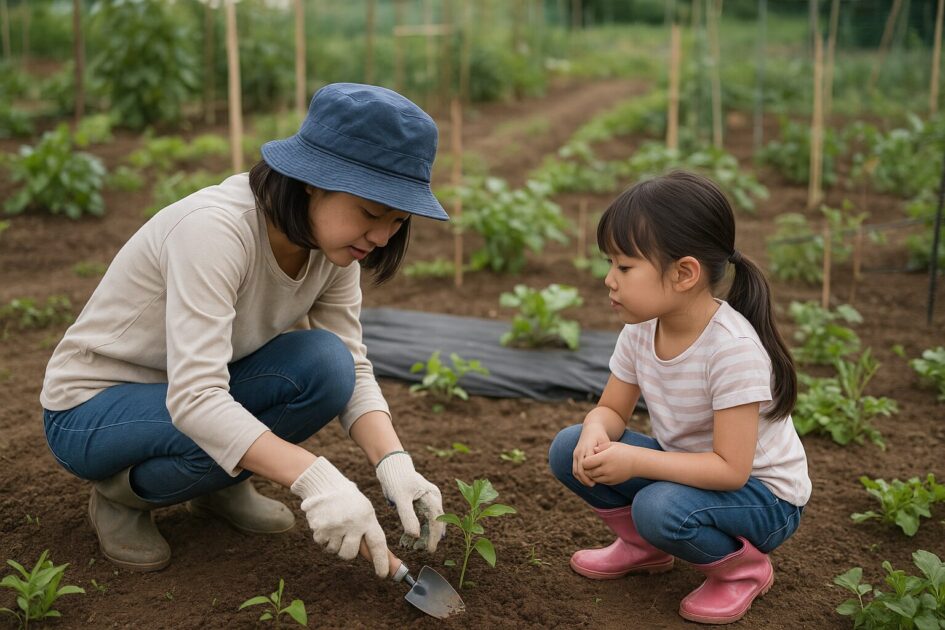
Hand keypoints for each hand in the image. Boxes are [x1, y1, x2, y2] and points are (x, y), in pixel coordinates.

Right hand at [290, 457, 388, 577]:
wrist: (325, 484)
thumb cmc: (349, 501)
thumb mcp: (365, 511)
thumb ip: (370, 532)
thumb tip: (387, 560)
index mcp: (367, 518)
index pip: (377, 544)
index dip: (382, 561)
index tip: (384, 575)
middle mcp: (352, 524)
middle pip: (350, 554)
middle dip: (347, 551)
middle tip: (345, 538)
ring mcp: (335, 527)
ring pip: (334, 550)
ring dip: (334, 542)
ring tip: (335, 524)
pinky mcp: (319, 529)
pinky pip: (322, 544)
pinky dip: (323, 537)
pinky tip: (326, 522)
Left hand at [375, 451, 444, 552]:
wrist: (391, 465)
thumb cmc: (396, 479)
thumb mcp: (400, 498)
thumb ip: (408, 516)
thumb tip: (415, 536)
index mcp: (432, 496)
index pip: (436, 520)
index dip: (434, 536)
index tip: (430, 550)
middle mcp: (433, 499)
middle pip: (435, 523)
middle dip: (428, 538)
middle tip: (418, 550)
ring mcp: (428, 501)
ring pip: (429, 522)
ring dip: (422, 535)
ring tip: (411, 546)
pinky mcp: (421, 503)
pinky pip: (422, 519)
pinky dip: (416, 529)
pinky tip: (408, 539)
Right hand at [572, 422, 611, 486]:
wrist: (591, 429)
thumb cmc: (601, 436)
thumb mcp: (604, 441)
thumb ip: (604, 451)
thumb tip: (602, 461)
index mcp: (587, 448)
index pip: (587, 464)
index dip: (591, 473)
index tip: (598, 479)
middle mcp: (579, 451)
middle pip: (579, 469)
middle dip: (585, 478)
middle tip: (593, 485)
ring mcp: (576, 454)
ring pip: (575, 470)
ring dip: (581, 479)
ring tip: (590, 484)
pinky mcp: (575, 456)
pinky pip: (574, 469)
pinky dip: (579, 476)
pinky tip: (586, 480)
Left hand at [582, 442, 635, 485]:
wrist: (637, 462)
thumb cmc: (624, 451)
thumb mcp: (612, 445)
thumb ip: (600, 447)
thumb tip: (592, 450)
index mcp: (605, 457)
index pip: (586, 463)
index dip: (585, 461)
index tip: (588, 458)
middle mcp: (606, 468)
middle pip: (589, 472)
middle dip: (587, 469)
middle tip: (589, 464)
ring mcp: (610, 476)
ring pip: (594, 478)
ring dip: (592, 474)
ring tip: (595, 468)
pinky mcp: (613, 482)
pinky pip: (601, 482)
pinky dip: (599, 478)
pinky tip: (602, 472)